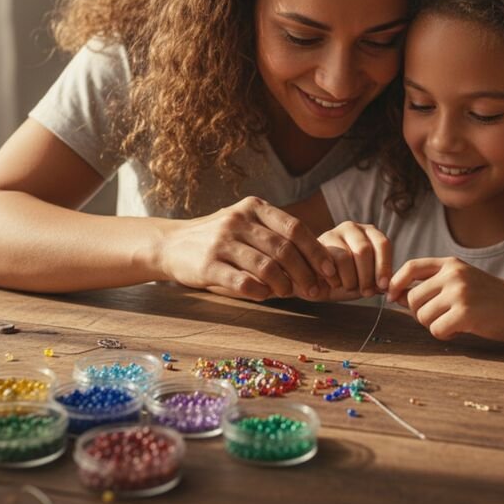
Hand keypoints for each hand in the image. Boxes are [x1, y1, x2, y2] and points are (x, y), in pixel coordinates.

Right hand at [160, 196, 338, 300]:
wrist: (171, 244)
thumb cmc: (221, 239)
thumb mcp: (248, 225)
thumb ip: (277, 237)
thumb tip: (319, 266)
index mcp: (254, 208)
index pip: (295, 228)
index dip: (317, 252)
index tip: (331, 272)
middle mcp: (239, 220)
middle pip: (284, 249)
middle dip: (306, 273)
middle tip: (317, 291)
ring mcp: (221, 241)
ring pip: (266, 266)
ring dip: (285, 285)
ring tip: (291, 294)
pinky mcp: (207, 264)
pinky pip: (243, 282)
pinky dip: (260, 292)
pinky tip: (266, 296)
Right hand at [317, 221, 391, 297]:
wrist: (315, 283)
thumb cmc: (345, 282)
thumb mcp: (364, 284)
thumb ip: (375, 284)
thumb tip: (385, 287)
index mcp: (371, 234)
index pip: (382, 244)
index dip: (384, 266)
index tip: (383, 286)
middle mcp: (354, 228)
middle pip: (363, 250)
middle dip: (366, 276)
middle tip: (365, 292)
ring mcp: (334, 233)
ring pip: (345, 257)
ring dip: (349, 279)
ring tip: (347, 287)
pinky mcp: (317, 243)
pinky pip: (326, 262)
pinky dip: (333, 279)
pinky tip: (334, 283)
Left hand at [387, 257, 503, 341]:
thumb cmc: (490, 297)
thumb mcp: (461, 280)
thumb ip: (432, 285)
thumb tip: (395, 295)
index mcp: (450, 263)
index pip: (411, 266)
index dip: (396, 282)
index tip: (391, 296)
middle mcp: (453, 274)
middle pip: (412, 298)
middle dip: (420, 313)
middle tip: (440, 317)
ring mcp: (459, 293)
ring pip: (422, 316)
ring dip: (433, 325)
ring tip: (454, 322)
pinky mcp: (465, 314)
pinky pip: (436, 330)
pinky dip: (444, 335)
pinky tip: (460, 330)